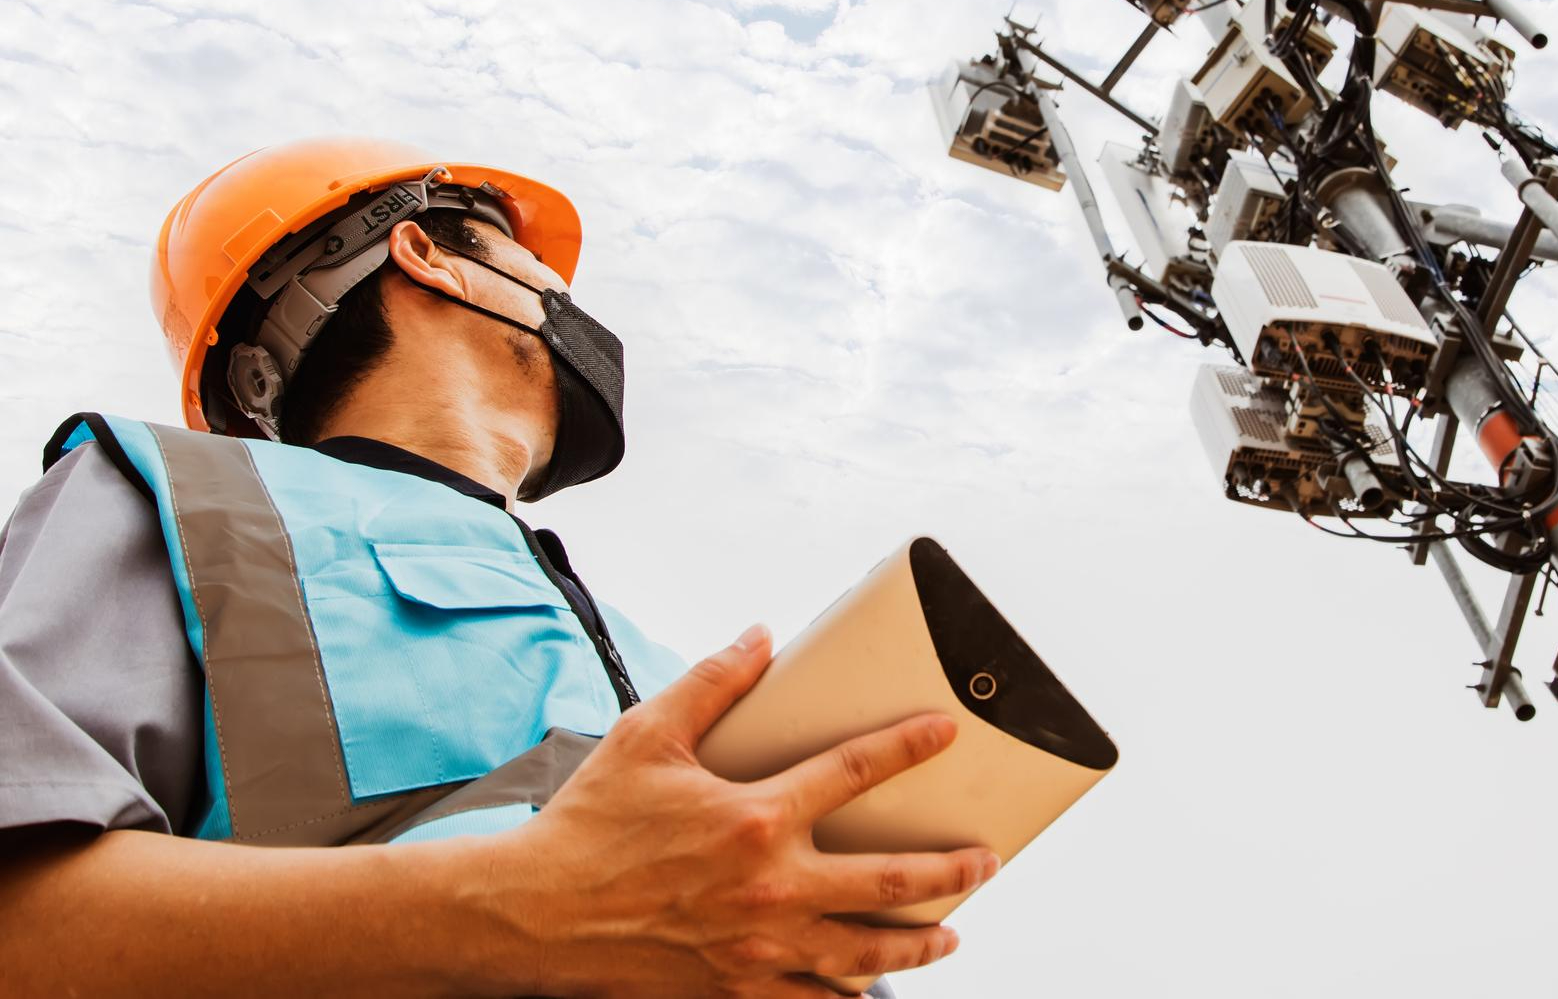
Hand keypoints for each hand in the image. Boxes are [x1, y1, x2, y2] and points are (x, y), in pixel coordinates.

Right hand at [483, 624, 997, 997]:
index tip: (947, 732)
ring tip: (948, 934)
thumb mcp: (646, 737)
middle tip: (983, 860)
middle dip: (951, 871)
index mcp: (755, 816)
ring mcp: (756, 947)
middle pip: (891, 882)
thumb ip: (711, 682)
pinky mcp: (733, 990)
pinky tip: (866, 990)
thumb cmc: (587, 824)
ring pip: (863, 958)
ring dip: (916, 945)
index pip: (858, 770)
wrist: (532, 917)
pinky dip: (845, 997)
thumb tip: (760, 636)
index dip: (910, 745)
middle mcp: (770, 887)